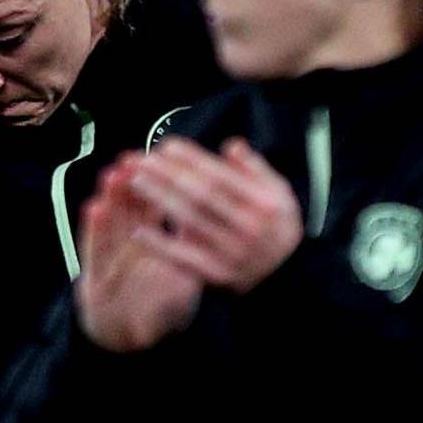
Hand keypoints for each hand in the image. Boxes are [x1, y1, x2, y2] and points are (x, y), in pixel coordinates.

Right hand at [72, 157, 210, 352]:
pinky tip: (93, 208)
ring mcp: (108, 264)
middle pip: (125, 211)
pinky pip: (94, 252)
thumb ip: (187, 250)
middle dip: (128, 184)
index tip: (156, 157)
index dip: (154, 184)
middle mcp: (124, 250)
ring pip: (108, 224)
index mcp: (146, 246)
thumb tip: (205, 219)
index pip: (149, 209)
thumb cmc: (157, 312)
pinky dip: (93, 230)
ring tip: (111, 173)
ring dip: (110, 197)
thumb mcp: (179, 279)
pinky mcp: (93, 281)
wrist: (130, 344)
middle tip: (130, 157)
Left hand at [122, 137, 304, 292]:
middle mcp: (248, 226)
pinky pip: (184, 257)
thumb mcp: (279, 193)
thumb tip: (231, 146)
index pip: (221, 176)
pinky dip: (161, 244)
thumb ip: (255, 168)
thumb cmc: (277, 228)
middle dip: (168, 175)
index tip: (167, 146)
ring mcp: (232, 252)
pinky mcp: (217, 274)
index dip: (192, 160)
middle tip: (142, 160)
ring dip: (160, 200)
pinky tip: (139, 230)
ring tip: (136, 182)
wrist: (286, 275)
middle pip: (200, 195)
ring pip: (190, 221)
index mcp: (263, 203)